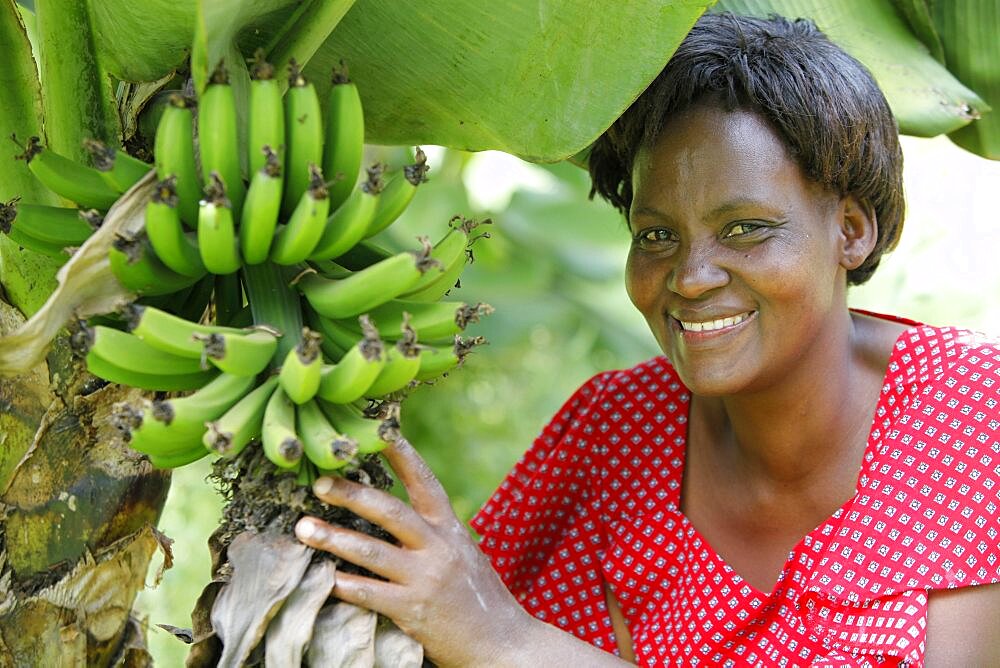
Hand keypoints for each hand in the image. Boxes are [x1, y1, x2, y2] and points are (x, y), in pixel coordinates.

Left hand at [294, 437, 530, 666]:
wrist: (504, 644)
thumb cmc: (480, 598)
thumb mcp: (464, 554)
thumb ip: (435, 534)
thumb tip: (395, 516)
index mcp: (451, 529)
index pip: (424, 481)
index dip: (400, 454)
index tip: (377, 431)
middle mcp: (439, 547)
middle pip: (389, 510)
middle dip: (351, 494)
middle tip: (319, 483)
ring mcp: (425, 578)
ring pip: (370, 551)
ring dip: (332, 538)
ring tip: (303, 528)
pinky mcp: (413, 611)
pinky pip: (368, 593)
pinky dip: (343, 584)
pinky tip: (322, 577)